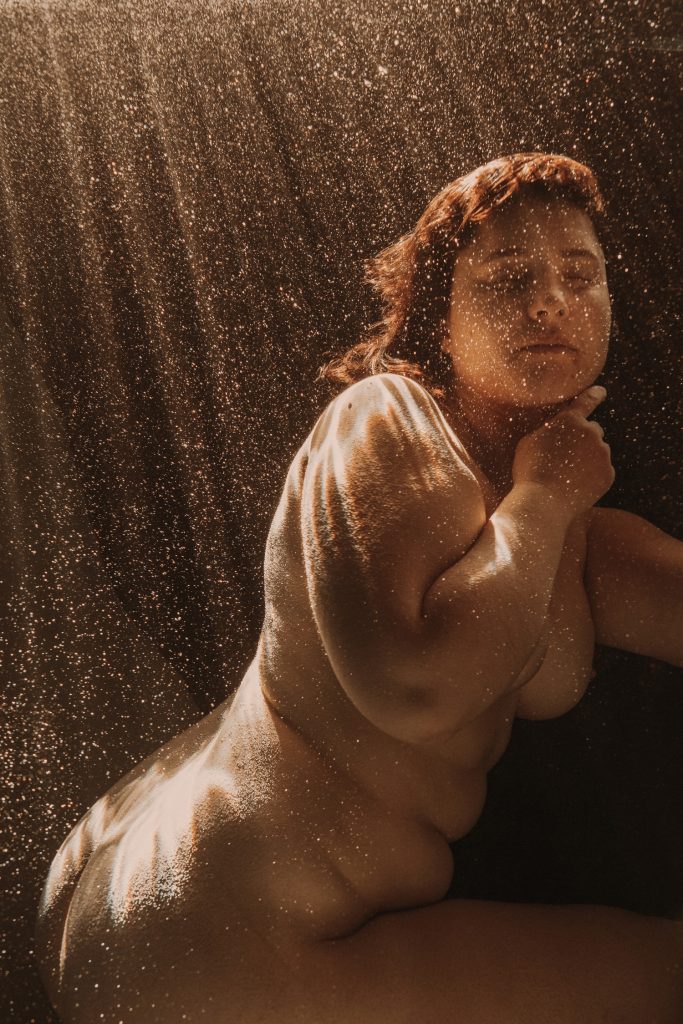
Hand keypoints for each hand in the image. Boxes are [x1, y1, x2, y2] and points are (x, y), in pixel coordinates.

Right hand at [512, 385, 614, 514]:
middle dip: (582, 440)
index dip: (594, 395)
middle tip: (565, 458)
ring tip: (566, 476)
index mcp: (570, 420)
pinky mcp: (609, 474)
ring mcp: (603, 454)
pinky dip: (592, 477)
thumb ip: (547, 430)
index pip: (586, 401)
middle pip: (593, 430)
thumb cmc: (529, 471)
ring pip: (597, 452)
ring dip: (587, 459)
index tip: (600, 392)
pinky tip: (575, 486)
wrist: (542, 502)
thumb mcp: (529, 442)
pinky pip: (602, 471)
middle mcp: (591, 432)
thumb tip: (555, 430)